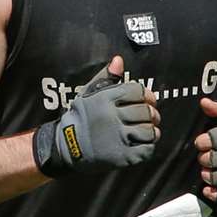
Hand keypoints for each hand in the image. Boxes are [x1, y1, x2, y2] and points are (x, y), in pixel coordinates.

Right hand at [34, 56, 159, 176]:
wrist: (66, 147)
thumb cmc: (80, 118)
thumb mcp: (88, 94)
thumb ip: (106, 77)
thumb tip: (119, 60)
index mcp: (104, 99)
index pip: (138, 91)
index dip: (146, 95)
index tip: (145, 101)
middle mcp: (111, 117)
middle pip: (146, 112)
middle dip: (150, 115)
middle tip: (146, 118)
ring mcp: (116, 137)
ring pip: (149, 131)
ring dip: (150, 132)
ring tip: (143, 132)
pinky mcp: (121, 156)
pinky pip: (146, 149)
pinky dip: (147, 147)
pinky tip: (139, 144)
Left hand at [195, 98, 216, 206]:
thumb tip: (203, 102)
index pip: (216, 138)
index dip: (203, 141)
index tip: (202, 143)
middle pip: (216, 159)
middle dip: (205, 159)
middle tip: (205, 158)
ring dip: (208, 176)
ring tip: (207, 172)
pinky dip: (215, 194)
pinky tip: (208, 189)